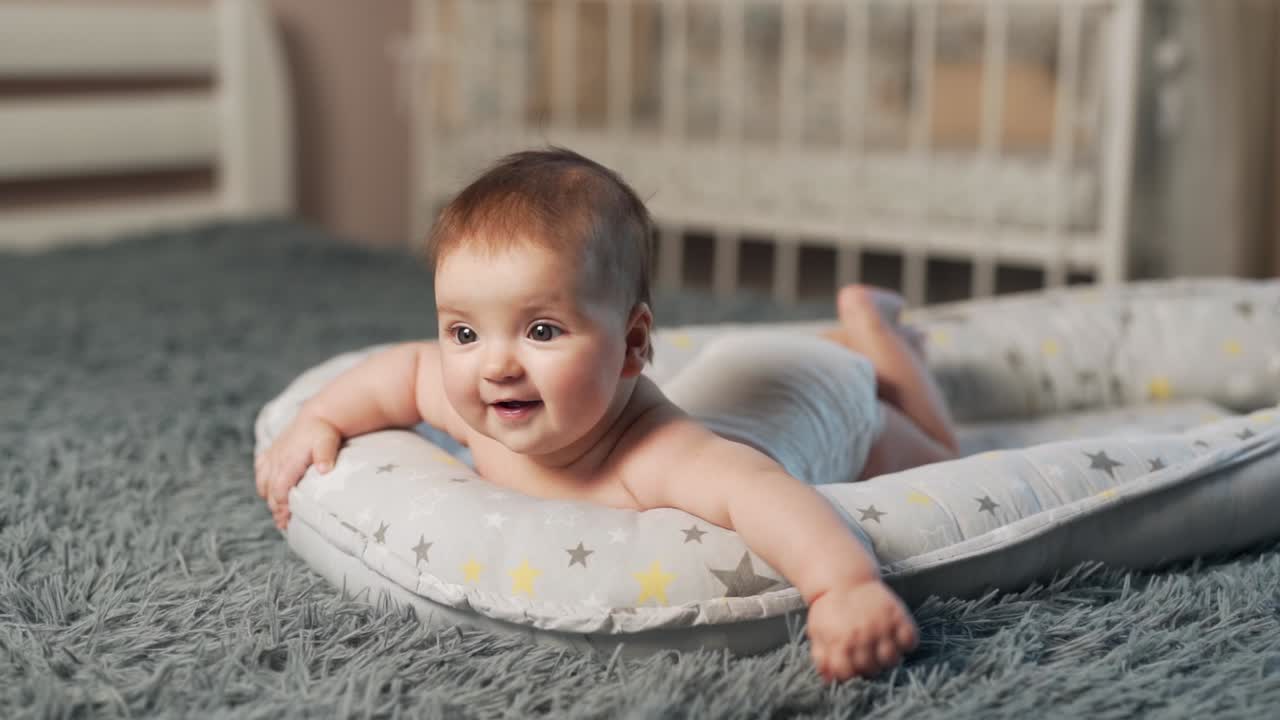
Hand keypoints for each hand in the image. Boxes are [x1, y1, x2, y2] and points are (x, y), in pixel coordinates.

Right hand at [254, 414, 341, 528]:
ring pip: (263, 482)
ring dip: (269, 497)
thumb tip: (324, 470)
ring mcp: (272, 456)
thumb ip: (325, 455)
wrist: (317, 415)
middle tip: (283, 524)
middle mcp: (276, 459)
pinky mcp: (271, 452)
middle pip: (270, 490)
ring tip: (279, 511)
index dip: (281, 507)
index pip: (279, 490)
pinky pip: (261, 470)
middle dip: (275, 508)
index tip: (286, 521)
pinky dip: (263, 482)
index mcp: (288, 461)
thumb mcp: (327, 441)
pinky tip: (270, 491)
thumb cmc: (323, 431)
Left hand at [806, 580, 918, 681]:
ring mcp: (881, 626)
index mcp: (840, 643)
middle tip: (868, 657)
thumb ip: (822, 657)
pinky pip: (910, 640)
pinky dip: (907, 643)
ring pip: (892, 659)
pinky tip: (897, 638)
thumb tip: (828, 680)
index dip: (850, 674)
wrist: (843, 578)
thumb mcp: (818, 631)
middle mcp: (862, 637)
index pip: (849, 674)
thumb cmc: (829, 607)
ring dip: (887, 658)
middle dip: (868, 667)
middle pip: (872, 669)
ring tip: (882, 648)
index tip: (852, 667)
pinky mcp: (897, 615)